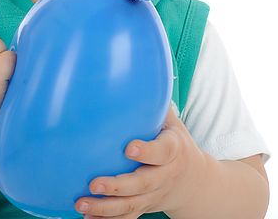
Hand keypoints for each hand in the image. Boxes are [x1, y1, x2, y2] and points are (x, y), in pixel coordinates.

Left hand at [74, 104, 211, 218]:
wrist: (195, 182)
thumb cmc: (176, 142)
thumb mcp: (173, 122)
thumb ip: (155, 103)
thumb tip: (136, 72)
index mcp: (173, 151)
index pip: (163, 152)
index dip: (147, 151)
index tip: (129, 147)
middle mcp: (164, 176)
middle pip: (142, 184)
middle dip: (118, 186)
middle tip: (94, 182)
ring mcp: (153, 195)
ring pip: (131, 205)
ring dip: (105, 208)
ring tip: (81, 203)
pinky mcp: (144, 207)